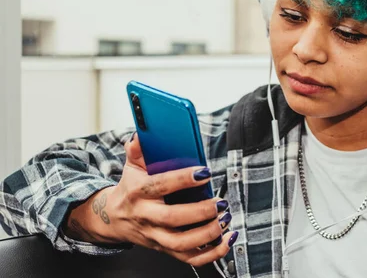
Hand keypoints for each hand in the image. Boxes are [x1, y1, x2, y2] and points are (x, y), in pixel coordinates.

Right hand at [64, 133, 237, 266]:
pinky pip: (189, 258)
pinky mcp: (164, 249)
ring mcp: (155, 236)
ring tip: (226, 219)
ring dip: (208, 234)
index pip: (160, 185)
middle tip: (221, 202)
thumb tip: (141, 133)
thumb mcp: (131, 167)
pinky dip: (211, 253)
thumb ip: (138, 150)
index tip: (204, 172)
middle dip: (200, 212)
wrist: (113, 219)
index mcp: (137, 192)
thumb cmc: (130, 188)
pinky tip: (227, 240)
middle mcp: (146, 216)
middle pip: (172, 219)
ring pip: (181, 243)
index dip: (183, 179)